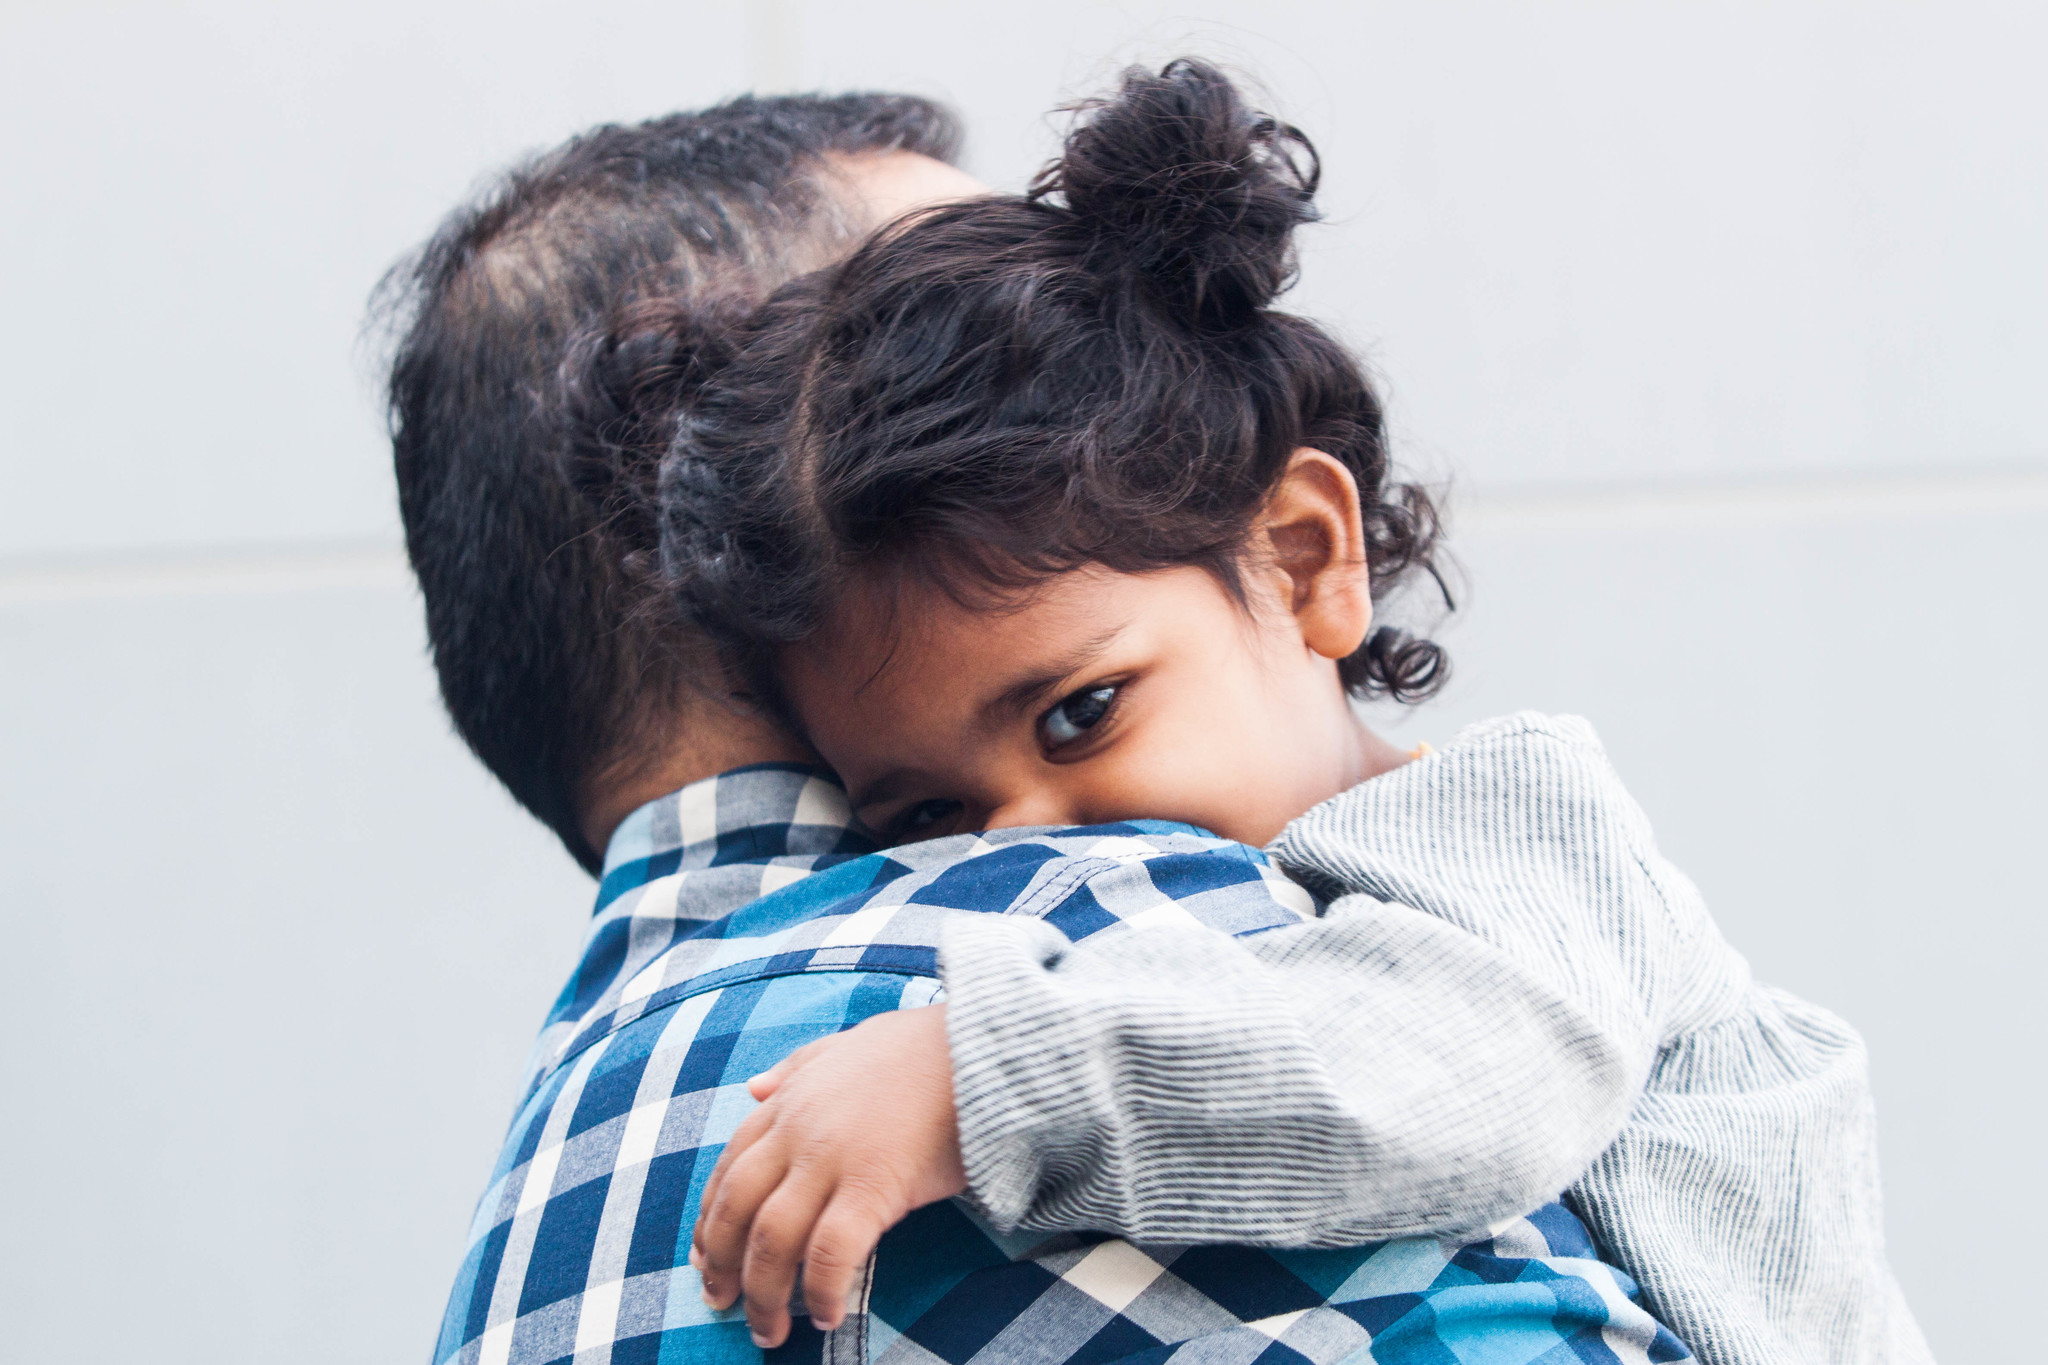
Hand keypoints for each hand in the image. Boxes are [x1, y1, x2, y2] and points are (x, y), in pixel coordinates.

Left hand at [691, 1003, 966, 1347]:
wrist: (984, 1045)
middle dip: (720, 1262)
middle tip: (719, 1302)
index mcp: (792, 1100)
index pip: (730, 1166)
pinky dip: (822, 1290)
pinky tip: (828, 1317)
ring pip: (772, 1239)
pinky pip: (831, 1252)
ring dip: (763, 1294)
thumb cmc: (926, 1048)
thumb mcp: (849, 1042)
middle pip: (737, 1208)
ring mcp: (833, 1157)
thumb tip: (751, 1087)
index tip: (704, 1255)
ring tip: (769, 1331)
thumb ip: (797, 1066)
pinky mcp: (874, 1184)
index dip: (709, 1218)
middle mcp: (800, 1129)